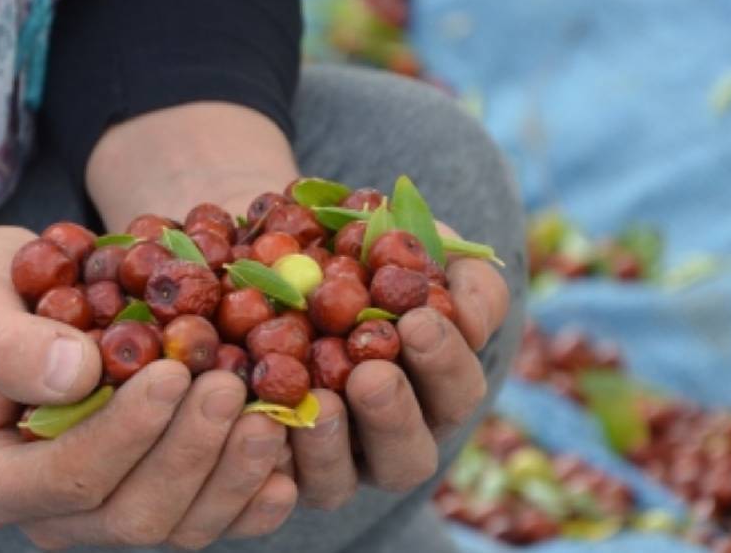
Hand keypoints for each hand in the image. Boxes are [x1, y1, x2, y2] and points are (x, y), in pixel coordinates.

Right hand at [0, 229, 296, 549]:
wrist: (16, 298)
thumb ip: (7, 341)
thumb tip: (75, 374)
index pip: (68, 479)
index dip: (126, 433)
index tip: (172, 372)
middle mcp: (50, 516)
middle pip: (133, 517)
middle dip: (189, 455)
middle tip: (230, 387)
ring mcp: (106, 516)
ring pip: (180, 526)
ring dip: (232, 475)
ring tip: (270, 412)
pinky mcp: (157, 499)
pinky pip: (212, 519)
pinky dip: (252, 495)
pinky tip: (286, 459)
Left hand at [289, 222, 509, 509]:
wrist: (266, 252)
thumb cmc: (355, 251)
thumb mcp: (414, 246)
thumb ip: (460, 276)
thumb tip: (474, 320)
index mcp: (431, 389)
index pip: (456, 389)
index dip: (444, 361)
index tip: (417, 320)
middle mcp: (384, 438)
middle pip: (407, 457)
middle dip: (393, 416)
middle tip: (372, 374)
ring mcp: (324, 463)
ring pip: (338, 483)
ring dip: (331, 445)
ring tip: (320, 402)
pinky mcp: (267, 469)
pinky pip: (267, 481)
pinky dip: (265, 452)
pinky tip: (256, 417)